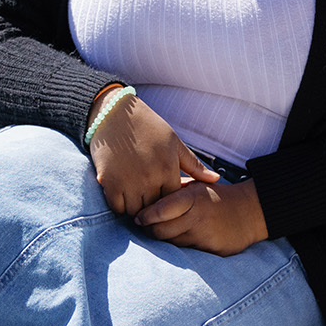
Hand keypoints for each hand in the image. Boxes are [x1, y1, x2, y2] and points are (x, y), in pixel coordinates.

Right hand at [88, 95, 215, 215]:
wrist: (113, 113)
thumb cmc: (147, 126)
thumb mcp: (174, 142)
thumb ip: (194, 165)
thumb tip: (217, 179)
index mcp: (167, 168)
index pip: (174, 201)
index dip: (171, 203)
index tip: (167, 199)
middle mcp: (149, 178)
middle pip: (155, 210)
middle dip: (155, 210)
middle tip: (153, 205)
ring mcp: (128, 181)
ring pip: (136, 212)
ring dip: (138, 210)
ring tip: (139, 201)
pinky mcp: (109, 182)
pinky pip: (117, 208)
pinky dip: (121, 206)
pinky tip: (124, 196)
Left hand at [136, 179, 267, 255]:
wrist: (250, 212)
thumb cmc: (216, 198)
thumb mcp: (196, 186)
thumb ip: (173, 190)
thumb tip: (143, 194)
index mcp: (192, 197)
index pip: (160, 211)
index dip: (145, 216)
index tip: (138, 217)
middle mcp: (197, 217)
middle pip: (160, 231)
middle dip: (150, 230)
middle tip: (146, 227)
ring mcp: (205, 235)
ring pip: (171, 243)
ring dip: (164, 240)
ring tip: (163, 232)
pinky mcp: (212, 250)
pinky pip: (186, 253)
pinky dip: (181, 247)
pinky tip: (182, 239)